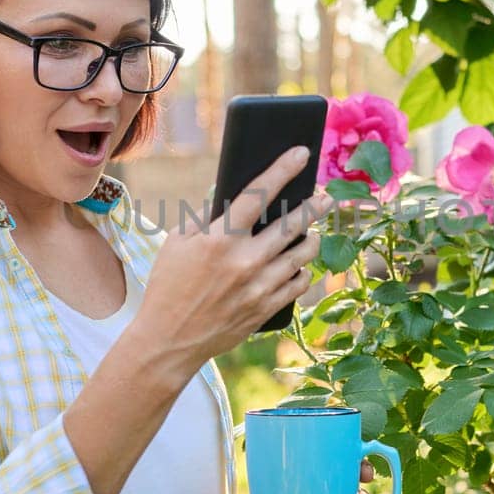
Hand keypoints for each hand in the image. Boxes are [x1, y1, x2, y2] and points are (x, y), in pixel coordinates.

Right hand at [133, 146, 333, 374]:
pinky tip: (298, 265)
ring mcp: (260, 287)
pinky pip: (300, 283)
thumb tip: (232, 195)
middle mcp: (245, 261)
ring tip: (311, 233)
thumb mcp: (177, 244)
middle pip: (293, 224)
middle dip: (313, 206)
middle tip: (324, 196)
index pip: (259, 194)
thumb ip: (206, 216)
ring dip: (311, 238)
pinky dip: (302, 271)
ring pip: (303, 254)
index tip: (301, 153)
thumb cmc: (168, 286)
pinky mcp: (267, 309)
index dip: (283, 169)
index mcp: (220, 239)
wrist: (169, 341)